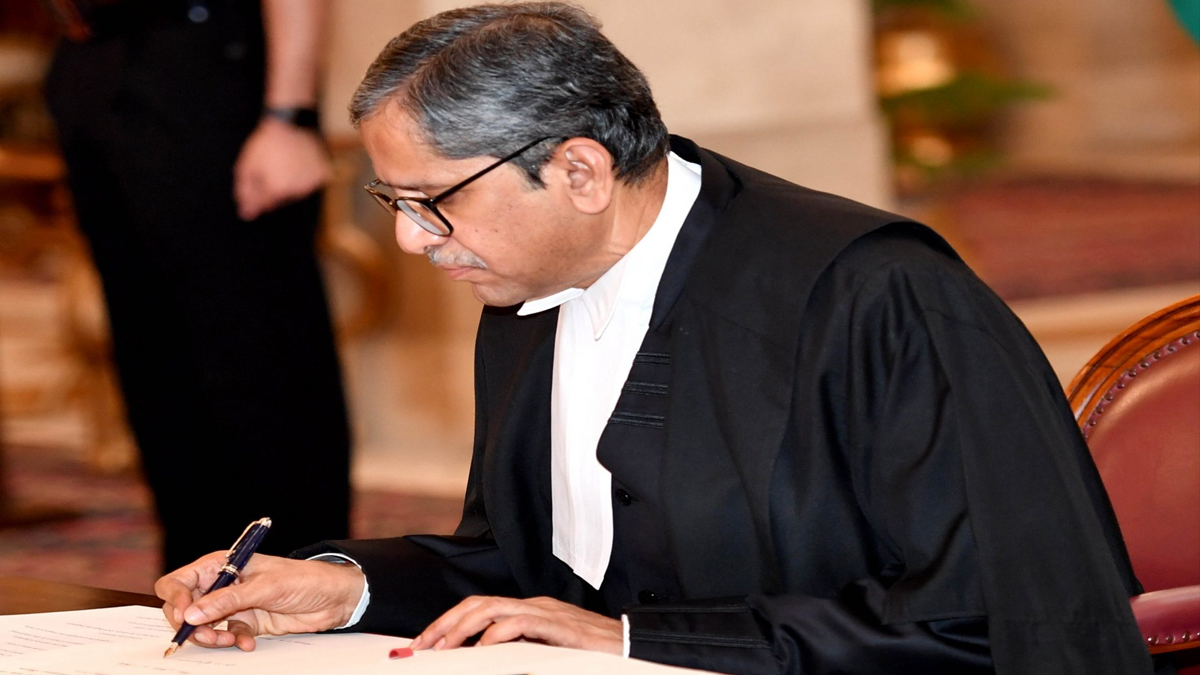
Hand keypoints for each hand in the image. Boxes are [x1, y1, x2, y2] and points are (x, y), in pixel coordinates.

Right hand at [155, 552, 364, 651]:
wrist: (332, 598)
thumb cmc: (303, 580)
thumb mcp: (266, 587)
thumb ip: (227, 600)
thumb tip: (191, 613)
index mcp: (221, 564)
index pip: (180, 581)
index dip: (175, 599)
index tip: (186, 617)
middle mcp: (222, 583)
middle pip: (184, 607)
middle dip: (191, 624)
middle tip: (209, 636)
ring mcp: (232, 604)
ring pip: (202, 626)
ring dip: (211, 637)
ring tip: (231, 640)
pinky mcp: (245, 621)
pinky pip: (225, 635)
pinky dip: (232, 641)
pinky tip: (248, 642)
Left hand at [233, 117, 330, 220]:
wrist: (291, 123)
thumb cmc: (265, 144)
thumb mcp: (247, 166)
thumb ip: (246, 193)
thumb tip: (246, 214)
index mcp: (276, 190)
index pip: (264, 204)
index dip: (258, 190)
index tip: (259, 176)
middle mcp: (296, 191)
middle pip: (281, 200)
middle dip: (273, 187)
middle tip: (271, 165)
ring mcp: (311, 183)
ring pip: (296, 192)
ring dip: (289, 182)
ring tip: (285, 162)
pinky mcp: (322, 175)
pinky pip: (310, 182)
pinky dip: (303, 175)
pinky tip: (298, 161)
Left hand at [410, 596, 621, 655]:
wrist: (628, 646)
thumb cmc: (588, 652)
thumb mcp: (544, 651)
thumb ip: (516, 650)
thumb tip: (481, 658)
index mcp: (527, 610)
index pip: (478, 608)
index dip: (448, 623)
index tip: (425, 643)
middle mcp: (532, 605)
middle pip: (477, 604)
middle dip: (444, 624)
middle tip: (422, 646)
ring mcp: (544, 612)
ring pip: (491, 609)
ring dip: (461, 628)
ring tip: (443, 647)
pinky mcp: (557, 625)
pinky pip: (520, 623)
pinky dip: (496, 635)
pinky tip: (482, 649)